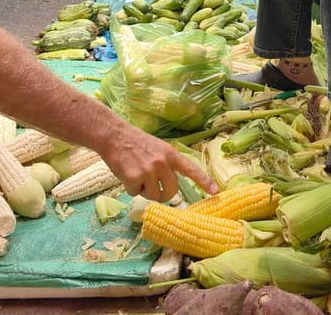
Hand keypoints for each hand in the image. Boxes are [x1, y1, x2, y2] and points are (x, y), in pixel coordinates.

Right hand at [101, 126, 218, 201]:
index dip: (205, 182)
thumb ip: (167, 164)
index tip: (216, 192)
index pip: (191, 169)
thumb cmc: (136, 143)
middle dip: (163, 194)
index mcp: (171, 154)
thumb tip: (172, 185)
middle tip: (152, 186)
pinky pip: (136, 194)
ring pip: (154, 196)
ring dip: (145, 191)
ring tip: (137, 174)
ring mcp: (149, 170)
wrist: (114, 135)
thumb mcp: (158, 148)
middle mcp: (163, 162)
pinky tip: (127, 174)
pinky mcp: (134, 178)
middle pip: (172, 191)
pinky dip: (131, 188)